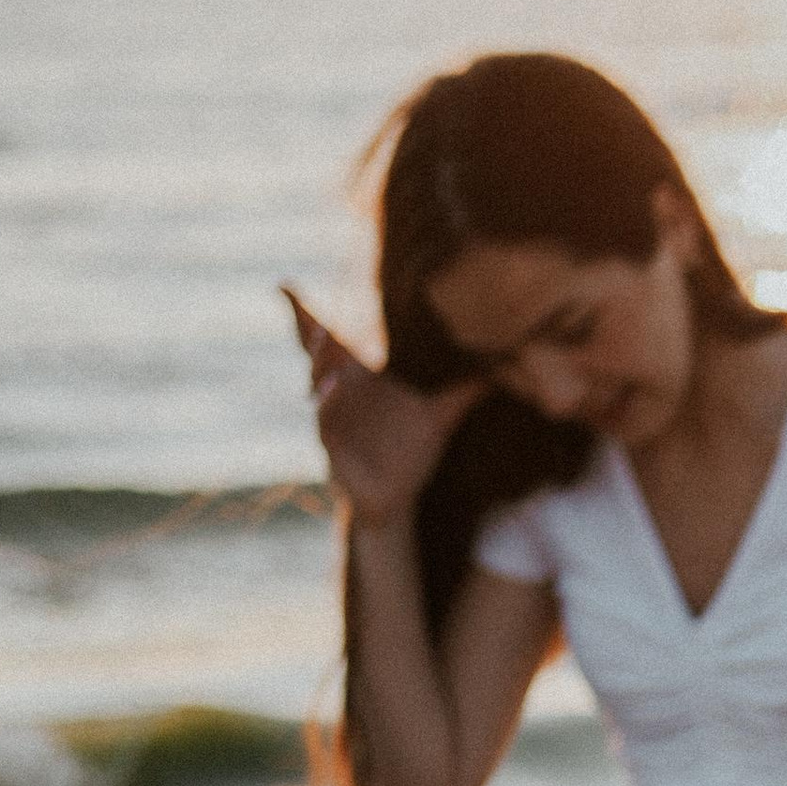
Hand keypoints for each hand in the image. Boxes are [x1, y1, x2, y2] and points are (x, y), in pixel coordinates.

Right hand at [282, 285, 481, 531]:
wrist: (399, 498)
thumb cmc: (410, 452)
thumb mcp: (441, 418)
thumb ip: (465, 392)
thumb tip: (503, 369)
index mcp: (359, 381)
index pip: (332, 343)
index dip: (307, 316)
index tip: (283, 286)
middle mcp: (340, 396)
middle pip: (320, 359)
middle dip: (312, 335)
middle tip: (305, 307)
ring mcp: (334, 422)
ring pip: (319, 390)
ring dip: (320, 368)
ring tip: (324, 345)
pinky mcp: (334, 450)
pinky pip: (325, 426)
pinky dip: (326, 410)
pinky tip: (330, 392)